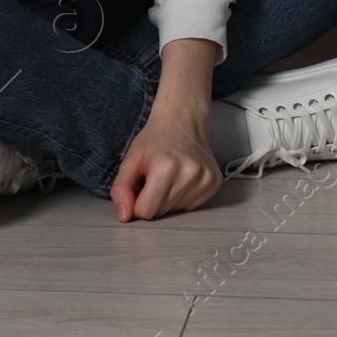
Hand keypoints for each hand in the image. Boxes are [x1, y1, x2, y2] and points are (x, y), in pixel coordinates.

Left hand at [110, 37, 221, 222]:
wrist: (183, 120)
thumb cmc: (155, 139)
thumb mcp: (130, 160)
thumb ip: (121, 189)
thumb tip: (125, 216)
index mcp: (166, 167)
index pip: (145, 211)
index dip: (137, 201)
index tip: (140, 185)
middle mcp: (190, 173)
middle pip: (161, 212)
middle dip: (152, 199)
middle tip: (155, 177)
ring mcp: (206, 178)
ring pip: (176, 211)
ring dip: (168, 198)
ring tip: (169, 176)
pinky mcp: (215, 182)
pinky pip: (191, 206)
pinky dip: (182, 196)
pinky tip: (181, 178)